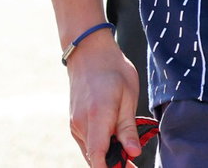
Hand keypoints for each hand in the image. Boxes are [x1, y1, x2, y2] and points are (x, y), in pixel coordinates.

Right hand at [65, 33, 142, 167]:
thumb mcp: (128, 96)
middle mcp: (81, 123)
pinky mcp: (74, 122)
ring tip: (127, 150)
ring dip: (107, 156)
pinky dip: (100, 146)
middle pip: (95, 158)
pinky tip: (114, 139)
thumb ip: (128, 127)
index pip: (98, 157)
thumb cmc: (112, 70)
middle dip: (114, 164)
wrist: (89, 51)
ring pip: (91, 152)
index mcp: (97, 117)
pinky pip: (87, 142)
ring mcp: (75, 123)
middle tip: (133, 161)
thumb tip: (133, 153)